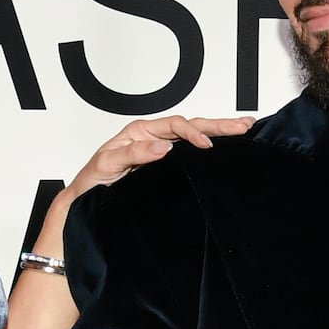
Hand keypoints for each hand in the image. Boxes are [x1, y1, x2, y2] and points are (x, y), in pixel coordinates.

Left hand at [66, 115, 253, 197]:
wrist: (84, 203)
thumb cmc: (91, 182)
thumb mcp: (107, 166)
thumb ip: (132, 154)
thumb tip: (162, 147)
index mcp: (140, 133)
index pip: (174, 125)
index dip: (192, 133)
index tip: (206, 145)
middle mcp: (153, 138)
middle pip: (191, 126)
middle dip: (218, 125)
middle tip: (244, 125)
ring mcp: (160, 152)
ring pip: (194, 137)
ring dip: (219, 132)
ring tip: (244, 129)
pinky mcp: (166, 168)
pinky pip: (191, 154)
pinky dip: (211, 148)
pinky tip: (226, 147)